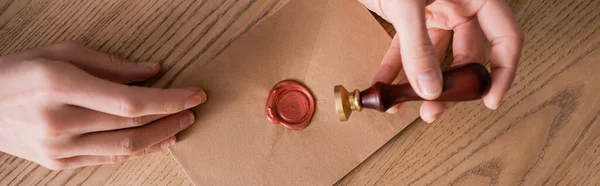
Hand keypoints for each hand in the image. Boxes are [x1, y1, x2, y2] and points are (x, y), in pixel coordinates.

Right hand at [0, 41, 205, 169]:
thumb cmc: (19, 72)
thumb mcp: (59, 52)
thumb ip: (110, 63)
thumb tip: (153, 71)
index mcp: (58, 84)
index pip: (130, 100)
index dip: (170, 99)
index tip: (195, 93)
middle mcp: (58, 120)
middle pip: (132, 124)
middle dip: (171, 116)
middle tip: (193, 107)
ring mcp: (57, 147)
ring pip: (125, 147)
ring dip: (161, 136)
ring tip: (182, 124)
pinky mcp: (58, 163)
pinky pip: (108, 159)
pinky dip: (138, 150)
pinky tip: (157, 141)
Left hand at [359, 0, 523, 121]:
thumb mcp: (409, 2)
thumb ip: (419, 47)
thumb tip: (430, 89)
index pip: (506, 37)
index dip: (503, 71)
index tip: (490, 100)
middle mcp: (459, 6)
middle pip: (467, 55)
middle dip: (451, 86)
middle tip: (434, 110)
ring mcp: (433, 12)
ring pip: (434, 58)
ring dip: (420, 83)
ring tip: (406, 105)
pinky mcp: (407, 18)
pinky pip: (406, 50)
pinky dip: (396, 69)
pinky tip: (386, 86)